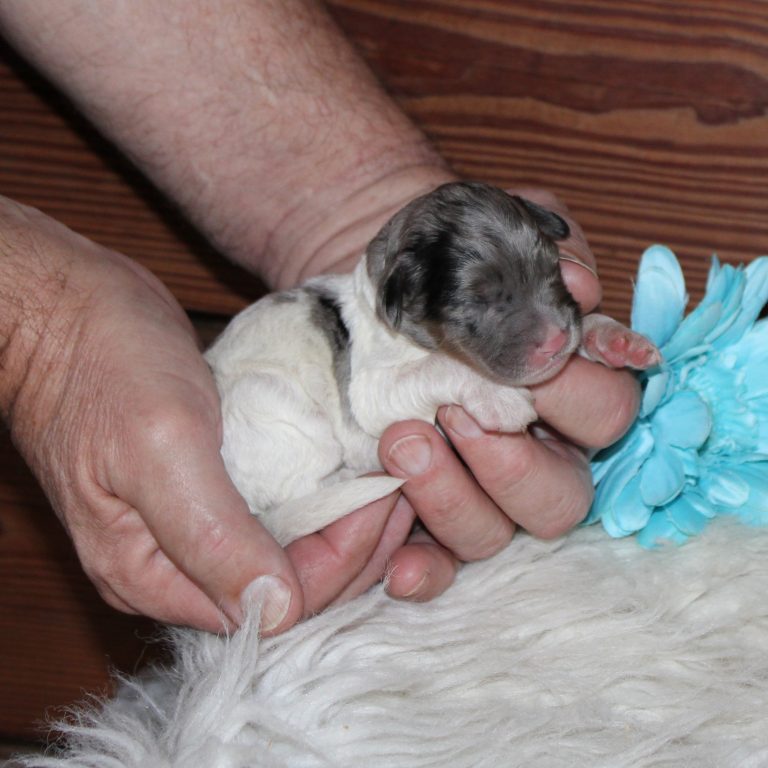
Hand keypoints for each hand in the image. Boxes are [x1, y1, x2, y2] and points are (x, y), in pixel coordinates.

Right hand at [0, 199, 414, 632]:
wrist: (67, 308)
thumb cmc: (100, 366)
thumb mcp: (159, 448)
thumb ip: (211, 537)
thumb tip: (274, 610)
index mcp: (152, 574)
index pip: (270, 606)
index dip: (337, 563)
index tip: (382, 504)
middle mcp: (175, 563)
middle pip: (287, 587)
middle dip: (353, 546)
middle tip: (402, 490)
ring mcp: (193, 524)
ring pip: (289, 550)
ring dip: (345, 523)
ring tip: (393, 480)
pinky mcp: (208, 485)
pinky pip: (279, 511)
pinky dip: (322, 498)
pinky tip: (355, 470)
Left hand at [377, 190, 641, 599]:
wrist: (374, 284)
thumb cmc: (443, 260)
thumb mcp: (492, 234)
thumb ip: (541, 253)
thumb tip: (574, 285)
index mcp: (568, 389)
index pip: (609, 411)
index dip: (578, 391)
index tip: (528, 360)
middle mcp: (534, 450)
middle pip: (563, 495)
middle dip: (512, 461)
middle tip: (455, 411)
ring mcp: (478, 488)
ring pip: (498, 532)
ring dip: (455, 498)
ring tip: (400, 441)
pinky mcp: (424, 512)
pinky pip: (439, 565)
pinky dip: (424, 572)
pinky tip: (399, 567)